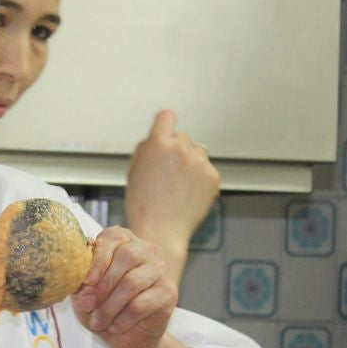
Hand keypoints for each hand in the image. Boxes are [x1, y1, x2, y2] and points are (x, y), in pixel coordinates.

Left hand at [70, 226, 177, 347]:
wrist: (125, 340)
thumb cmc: (101, 309)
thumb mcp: (83, 292)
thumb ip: (80, 276)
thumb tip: (78, 266)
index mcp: (122, 242)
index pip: (113, 236)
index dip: (98, 258)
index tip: (86, 281)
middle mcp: (144, 250)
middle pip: (127, 255)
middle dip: (104, 283)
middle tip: (89, 304)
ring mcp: (159, 270)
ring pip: (132, 282)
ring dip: (109, 307)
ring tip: (98, 322)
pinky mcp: (168, 292)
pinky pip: (140, 304)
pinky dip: (122, 320)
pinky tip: (115, 327)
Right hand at [125, 110, 219, 281]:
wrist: (161, 231)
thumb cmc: (143, 205)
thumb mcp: (133, 170)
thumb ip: (145, 149)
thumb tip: (155, 137)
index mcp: (157, 144)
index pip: (167, 116)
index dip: (166, 122)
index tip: (167, 128)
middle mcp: (180, 149)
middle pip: (182, 136)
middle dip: (176, 149)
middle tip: (168, 171)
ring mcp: (199, 162)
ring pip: (197, 151)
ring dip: (191, 161)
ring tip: (179, 185)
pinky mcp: (212, 176)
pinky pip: (207, 168)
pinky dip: (200, 178)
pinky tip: (188, 193)